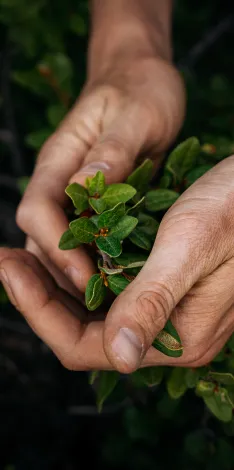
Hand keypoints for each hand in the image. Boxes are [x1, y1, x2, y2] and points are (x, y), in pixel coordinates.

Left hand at [1, 157, 233, 371]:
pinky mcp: (167, 290)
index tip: (9, 268)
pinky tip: (65, 251)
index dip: (38, 312)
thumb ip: (154, 302)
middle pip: (84, 332)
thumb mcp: (191, 248)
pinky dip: (82, 275)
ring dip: (57, 286)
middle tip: (7, 258)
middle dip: (39, 297)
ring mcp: (168, 312)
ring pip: (95, 312)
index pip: (84, 345)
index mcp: (176, 337)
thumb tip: (117, 356)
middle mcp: (169, 333)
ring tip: (24, 253)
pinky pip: (112, 293)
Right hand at [16, 55, 184, 296]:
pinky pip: (85, 241)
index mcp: (58, 160)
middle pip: (40, 238)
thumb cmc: (140, 92)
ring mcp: (74, 196)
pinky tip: (116, 282)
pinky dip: (95, 264)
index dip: (55, 246)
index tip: (87, 273)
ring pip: (59, 245)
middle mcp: (58, 183)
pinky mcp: (94, 204)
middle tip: (99, 302)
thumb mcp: (135, 116)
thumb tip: (82, 189)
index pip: (36, 211)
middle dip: (62, 272)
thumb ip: (110, 152)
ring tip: (107, 302)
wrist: (142, 81)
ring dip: (76, 276)